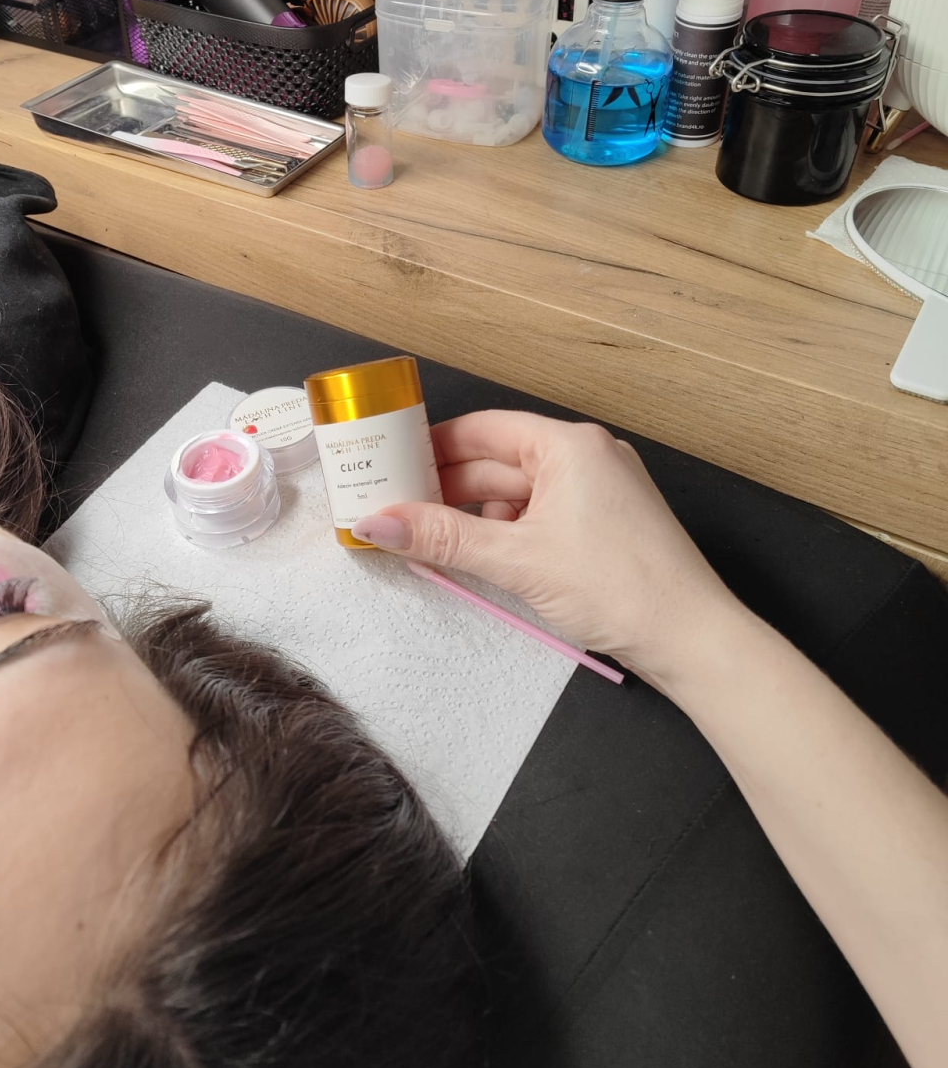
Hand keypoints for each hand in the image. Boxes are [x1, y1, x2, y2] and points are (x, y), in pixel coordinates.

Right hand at [350, 411, 742, 689]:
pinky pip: (538, 517)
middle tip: (393, 511)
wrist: (691, 638)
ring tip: (426, 542)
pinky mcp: (602, 525)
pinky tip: (475, 558)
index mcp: (568, 445)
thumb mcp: (517, 560)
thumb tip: (375, 523)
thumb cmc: (619, 587)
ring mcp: (597, 491)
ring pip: (515, 495)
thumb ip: (441, 538)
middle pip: (495, 463)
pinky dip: (504, 535)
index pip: (481, 430)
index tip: (387, 465)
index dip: (430, 447)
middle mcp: (585, 457)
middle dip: (445, 489)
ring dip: (472, 518)